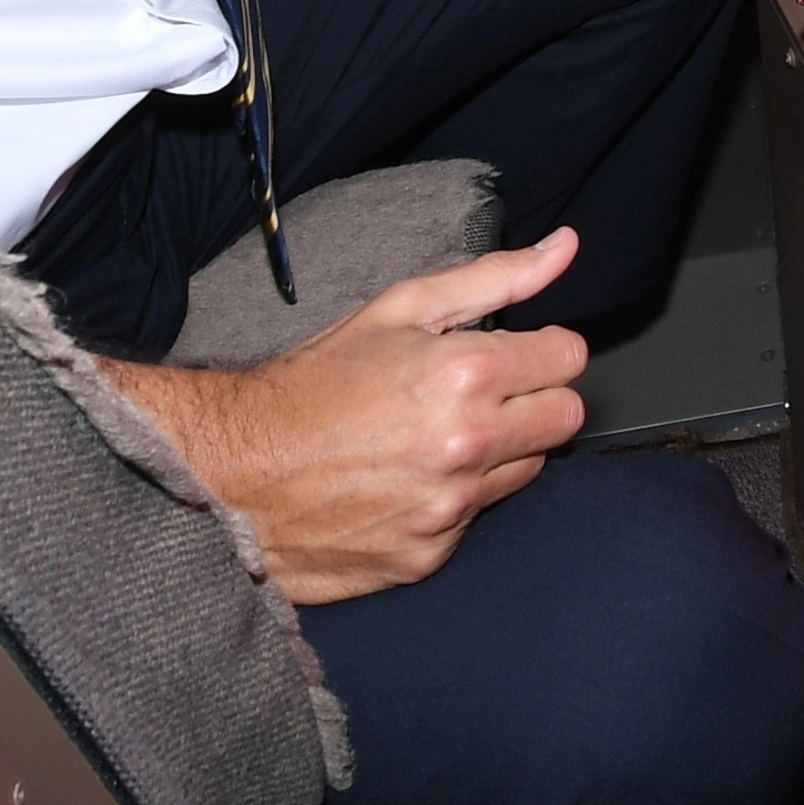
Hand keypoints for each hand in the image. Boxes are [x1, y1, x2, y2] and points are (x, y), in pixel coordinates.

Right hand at [100, 227, 592, 599]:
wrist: (233, 474)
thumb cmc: (312, 385)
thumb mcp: (397, 310)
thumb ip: (493, 279)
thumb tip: (565, 249)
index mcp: (464, 375)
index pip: (570, 359)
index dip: (543, 349)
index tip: (513, 352)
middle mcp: (467, 447)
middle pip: (565, 418)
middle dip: (535, 399)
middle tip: (482, 394)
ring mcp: (451, 508)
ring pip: (528, 469)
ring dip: (500, 450)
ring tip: (435, 436)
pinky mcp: (430, 556)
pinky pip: (478, 518)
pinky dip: (456, 498)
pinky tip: (408, 479)